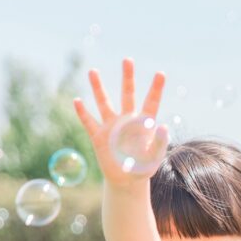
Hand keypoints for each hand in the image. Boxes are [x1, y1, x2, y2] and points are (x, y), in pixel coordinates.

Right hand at [73, 58, 168, 186]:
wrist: (126, 180)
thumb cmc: (143, 167)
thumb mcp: (154, 157)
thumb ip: (159, 142)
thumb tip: (163, 126)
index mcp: (143, 123)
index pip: (151, 102)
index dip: (156, 88)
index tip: (161, 73)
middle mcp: (127, 120)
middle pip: (127, 94)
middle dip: (128, 78)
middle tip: (127, 60)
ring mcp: (111, 126)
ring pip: (104, 103)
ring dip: (98, 88)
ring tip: (93, 71)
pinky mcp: (98, 136)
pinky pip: (89, 122)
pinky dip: (82, 112)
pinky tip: (77, 100)